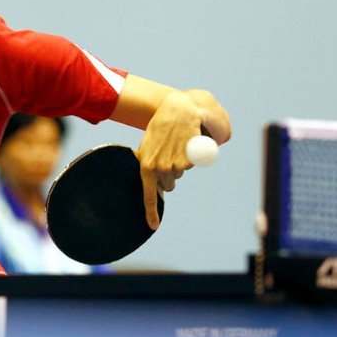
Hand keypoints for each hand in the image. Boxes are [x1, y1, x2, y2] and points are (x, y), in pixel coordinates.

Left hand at [137, 90, 230, 229]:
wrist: (177, 110)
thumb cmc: (161, 128)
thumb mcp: (149, 146)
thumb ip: (150, 164)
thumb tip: (158, 184)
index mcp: (146, 166)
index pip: (149, 195)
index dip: (151, 212)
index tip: (153, 226)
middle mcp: (160, 169)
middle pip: (169, 184)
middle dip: (170, 175)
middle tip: (169, 156)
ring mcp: (176, 166)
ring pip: (180, 175)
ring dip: (179, 164)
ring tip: (176, 145)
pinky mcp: (190, 161)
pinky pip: (190, 167)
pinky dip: (189, 159)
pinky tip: (185, 144)